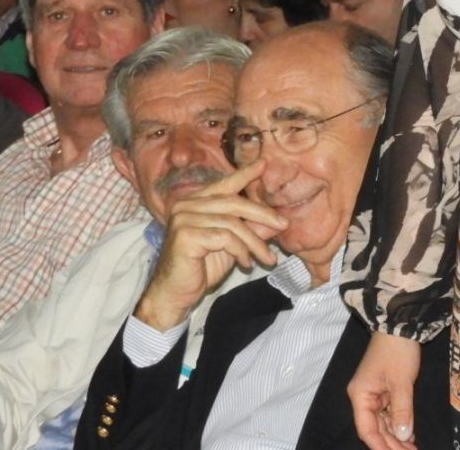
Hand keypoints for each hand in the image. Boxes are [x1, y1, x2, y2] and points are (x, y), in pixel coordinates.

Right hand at [134, 161, 287, 330]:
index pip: (224, 185)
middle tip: (283, 225)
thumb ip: (250, 229)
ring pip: (232, 223)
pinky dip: (240, 251)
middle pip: (233, 203)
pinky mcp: (185, 235)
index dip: (245, 174)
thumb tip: (277, 221)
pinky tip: (245, 263)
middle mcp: (186, 205)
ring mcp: (183, 218)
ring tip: (266, 258)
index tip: (264, 164)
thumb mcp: (232, 245)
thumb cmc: (202, 269)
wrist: (175, 295)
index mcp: (195, 202)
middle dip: (262, 214)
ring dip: (254, 242)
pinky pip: (224, 238)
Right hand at [349, 331, 422, 449]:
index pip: (367, 429)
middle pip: (375, 428)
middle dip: (391, 443)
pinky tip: (410, 435)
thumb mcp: (401, 382)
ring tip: (412, 448)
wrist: (401, 324)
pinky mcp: (386, 389)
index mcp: (360, 395)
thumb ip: (402, 410)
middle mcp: (364, 397)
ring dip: (397, 436)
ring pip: (384, 422)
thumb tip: (403, 437)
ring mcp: (375, 393)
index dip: (380, 446)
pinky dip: (400, 424)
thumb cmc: (397, 351)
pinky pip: (391, 412)